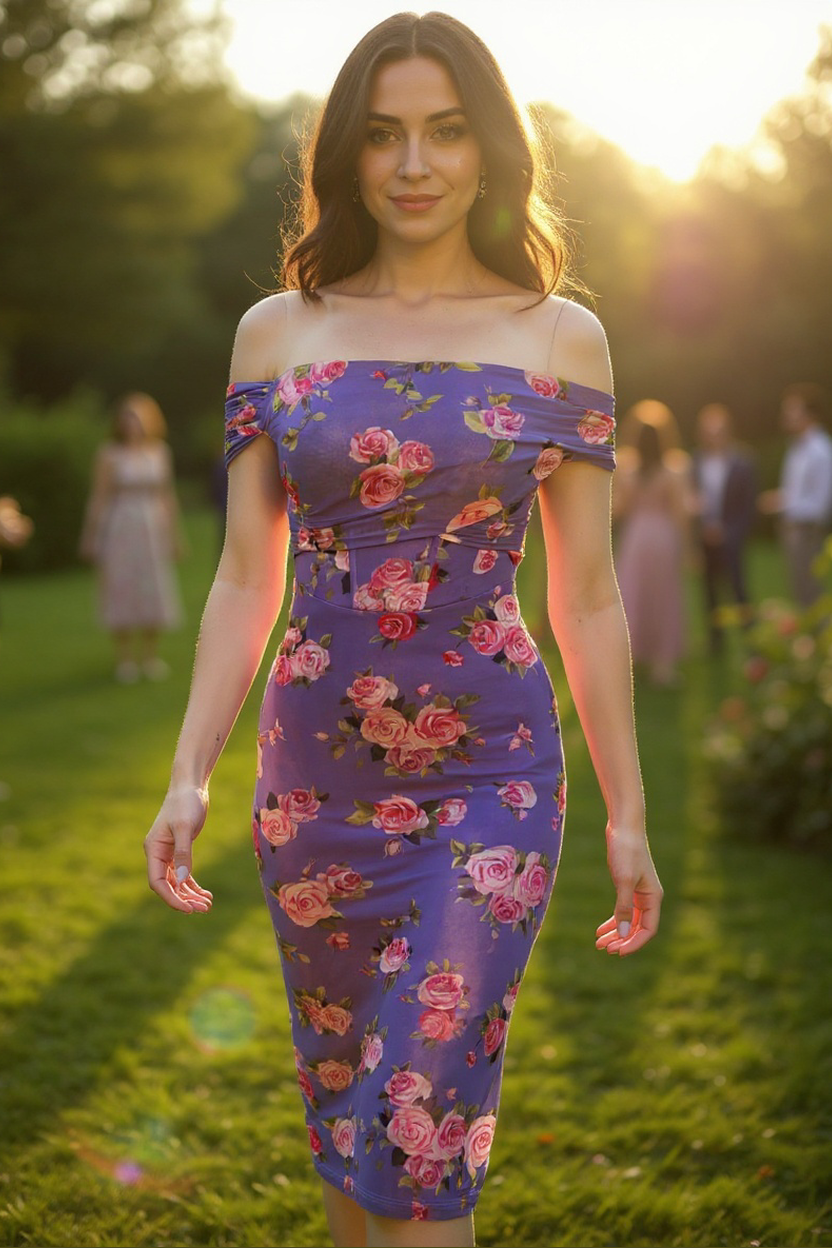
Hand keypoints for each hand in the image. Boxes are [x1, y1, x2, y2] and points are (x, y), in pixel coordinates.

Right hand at [144, 784, 212, 913]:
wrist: (191, 786)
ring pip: (177, 882)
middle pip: (168, 885)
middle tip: (203, 909)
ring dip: (190, 895)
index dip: (171, 898)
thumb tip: (182, 880)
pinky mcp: (180, 851)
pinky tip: (206, 894)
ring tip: (207, 905)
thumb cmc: (185, 803)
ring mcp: (168, 854)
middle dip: (184, 899)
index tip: (188, 909)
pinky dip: (193, 885)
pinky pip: (184, 874)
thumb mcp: (185, 827)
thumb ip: (183, 853)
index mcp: (153, 849)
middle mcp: (158, 854)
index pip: (157, 882)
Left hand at [595, 821, 661, 955]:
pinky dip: (612, 921)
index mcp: (653, 898)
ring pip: (628, 921)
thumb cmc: (626, 851)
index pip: (648, 930)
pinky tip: (600, 929)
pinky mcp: (627, 886)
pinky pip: (622, 911)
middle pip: (637, 928)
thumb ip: (623, 908)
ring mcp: (638, 893)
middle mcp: (648, 898)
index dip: (634, 943)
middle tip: (603, 949)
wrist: (623, 827)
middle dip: (621, 940)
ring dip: (615, 933)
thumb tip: (622, 934)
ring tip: (598, 944)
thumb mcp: (624, 881)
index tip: (617, 952)